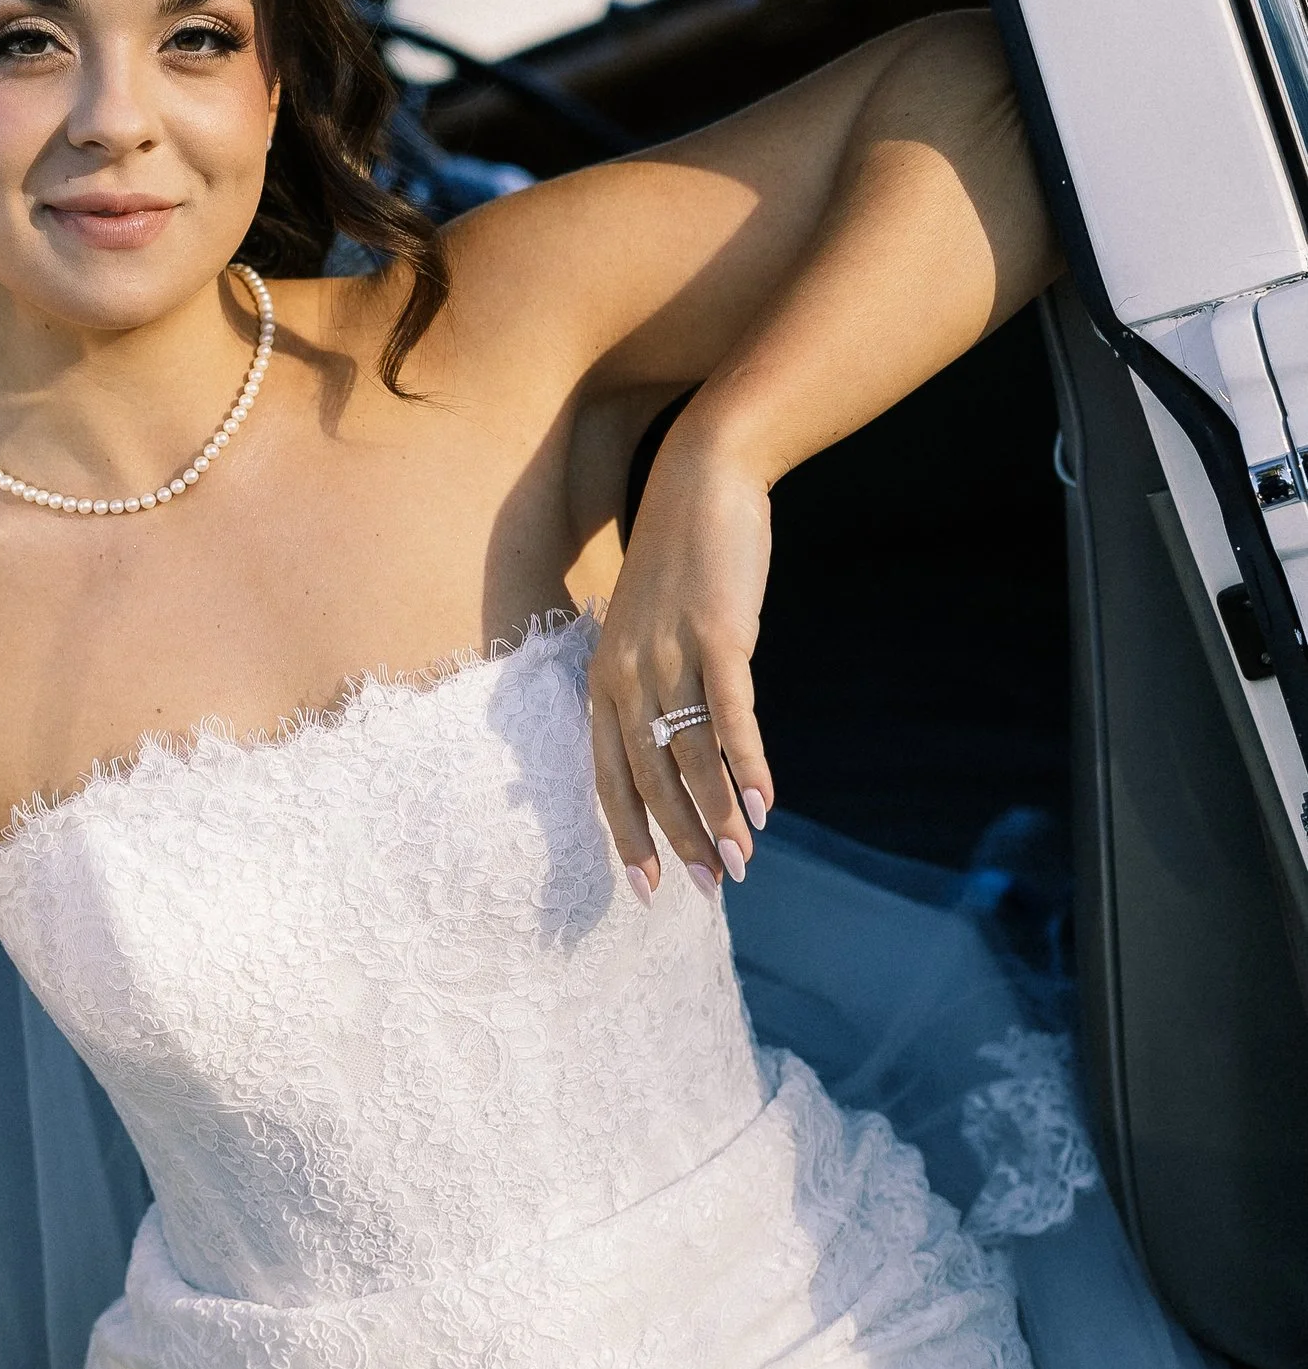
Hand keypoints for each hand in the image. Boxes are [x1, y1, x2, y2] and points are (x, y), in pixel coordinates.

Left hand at [590, 427, 774, 898]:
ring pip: (689, 754)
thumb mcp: (651, 631)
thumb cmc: (681, 563)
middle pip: (648, 775)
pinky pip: (729, 713)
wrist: (702, 480)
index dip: (628, 831)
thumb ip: (655, 688)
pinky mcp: (715, 633)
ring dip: (717, 814)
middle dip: (678, 838)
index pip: (607, 773)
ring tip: (742, 862)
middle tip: (706, 889)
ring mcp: (668, 653)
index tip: (648, 885)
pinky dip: (745, 762)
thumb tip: (681, 747)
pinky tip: (763, 803)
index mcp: (604, 678)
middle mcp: (626, 672)